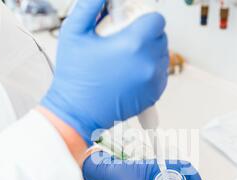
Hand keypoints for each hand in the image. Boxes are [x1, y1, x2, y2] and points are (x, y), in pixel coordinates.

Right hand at [41, 0, 168, 144]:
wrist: (77, 111)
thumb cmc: (74, 76)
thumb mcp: (74, 31)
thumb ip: (90, 5)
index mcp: (133, 44)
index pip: (157, 20)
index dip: (145, 17)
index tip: (132, 22)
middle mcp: (148, 63)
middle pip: (161, 37)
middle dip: (146, 34)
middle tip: (126, 39)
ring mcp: (153, 81)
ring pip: (162, 55)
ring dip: (149, 51)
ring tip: (127, 57)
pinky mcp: (153, 95)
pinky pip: (160, 74)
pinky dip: (150, 70)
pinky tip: (131, 71)